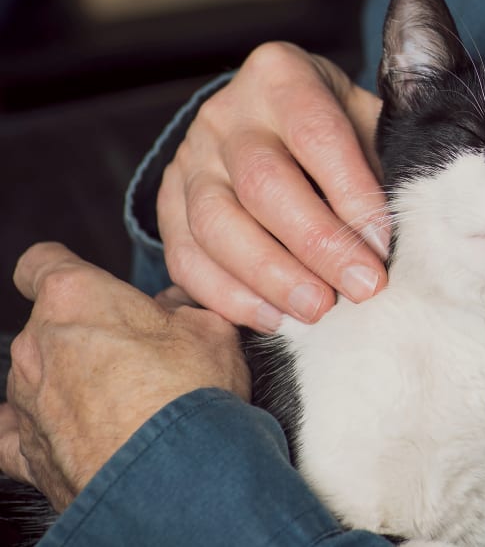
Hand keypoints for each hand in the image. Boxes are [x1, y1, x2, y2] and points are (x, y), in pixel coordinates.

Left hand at [0, 242, 250, 510]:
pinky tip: (73, 435)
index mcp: (76, 297)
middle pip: (51, 325)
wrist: (174, 475)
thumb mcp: (212, 329)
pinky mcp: (25, 451)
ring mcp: (26, 399)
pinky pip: (19, 433)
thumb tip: (181, 307)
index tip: (88, 282)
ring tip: (127, 404)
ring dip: (74, 383)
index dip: (64, 269)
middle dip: (89, 334)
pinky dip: (42, 431)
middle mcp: (38, 344)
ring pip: (40, 377)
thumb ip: (185, 309)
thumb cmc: (190, 393)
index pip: (42, 262)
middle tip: (140, 353)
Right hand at [158, 41, 389, 331]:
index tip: (384, 244)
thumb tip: (420, 224)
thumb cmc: (334, 129)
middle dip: (318, 244)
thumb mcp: (365, 121)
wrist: (267, 121)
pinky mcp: (167, 203)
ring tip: (319, 311)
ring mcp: (190, 159)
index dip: (352, 194)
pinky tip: (273, 318)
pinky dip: (228, 295)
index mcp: (281, 76)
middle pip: (264, 184)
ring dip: (272, 276)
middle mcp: (228, 114)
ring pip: (217, 224)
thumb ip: (387, 159)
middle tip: (362, 288)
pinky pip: (186, 257)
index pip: (318, 135)